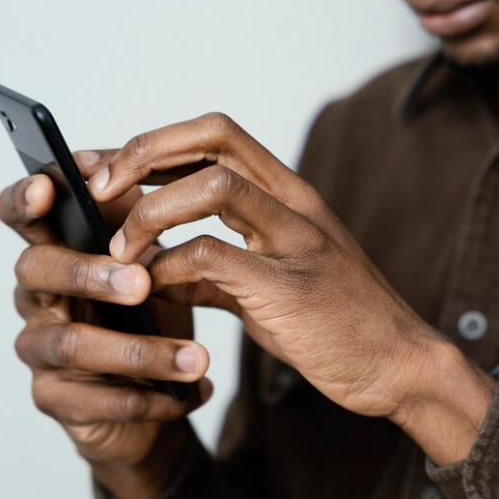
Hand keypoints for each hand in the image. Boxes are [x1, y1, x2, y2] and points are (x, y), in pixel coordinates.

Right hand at [0, 151, 212, 498]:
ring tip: (196, 358)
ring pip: (71, 344)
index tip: (47, 186)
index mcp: (58, 249)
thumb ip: (138, 216)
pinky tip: (187, 396)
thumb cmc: (150, 313)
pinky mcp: (55, 399)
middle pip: (37, 271)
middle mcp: (37, 296)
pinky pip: (92, 402)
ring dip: (139, 351)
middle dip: (88, 274)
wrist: (159, 395)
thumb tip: (133, 163)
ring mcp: (40, 350)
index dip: (25, 198)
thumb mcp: (153, 257)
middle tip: (141, 283)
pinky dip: (146, 399)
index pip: (23, 214)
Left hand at [88, 113, 494, 463]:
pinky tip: (153, 289)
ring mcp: (296, 241)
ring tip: (120, 250)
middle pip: (212, 136)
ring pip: (211, 185)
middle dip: (143, 152)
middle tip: (99, 190)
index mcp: (291, 195)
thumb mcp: (271, 284)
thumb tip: (153, 269)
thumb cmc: (337, 323)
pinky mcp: (289, 287)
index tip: (109, 171)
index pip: (217, 134)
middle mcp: (296, 204)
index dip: (155, 142)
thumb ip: (216, 268)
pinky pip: (211, 256)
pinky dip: (168, 267)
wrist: (399, 364)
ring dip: (149, 212)